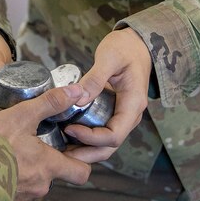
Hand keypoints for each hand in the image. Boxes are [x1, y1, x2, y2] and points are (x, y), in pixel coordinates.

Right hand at [0, 83, 91, 200]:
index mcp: (49, 166)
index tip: (74, 146)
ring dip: (30, 170)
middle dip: (50, 161)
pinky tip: (4, 164)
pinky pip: (18, 191)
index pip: (82, 173)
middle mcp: (40, 186)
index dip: (82, 160)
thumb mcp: (22, 115)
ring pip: (35, 183)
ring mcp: (23, 198)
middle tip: (39, 144)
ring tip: (17, 151)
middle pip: (56, 176)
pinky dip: (15, 179)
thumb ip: (51, 103)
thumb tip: (77, 92)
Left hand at [63, 28, 151, 162]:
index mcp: (133, 104)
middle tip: (62, 157)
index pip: (114, 134)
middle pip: (111, 146)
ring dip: (86, 150)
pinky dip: (87, 138)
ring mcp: (123, 115)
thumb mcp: (109, 57)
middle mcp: (130, 115)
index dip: (91, 138)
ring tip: (63, 151)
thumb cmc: (125, 47)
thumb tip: (78, 99)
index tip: (69, 128)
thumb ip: (95, 78)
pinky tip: (69, 136)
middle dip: (87, 154)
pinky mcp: (115, 112)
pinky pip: (103, 131)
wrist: (137, 43)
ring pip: (107, 142)